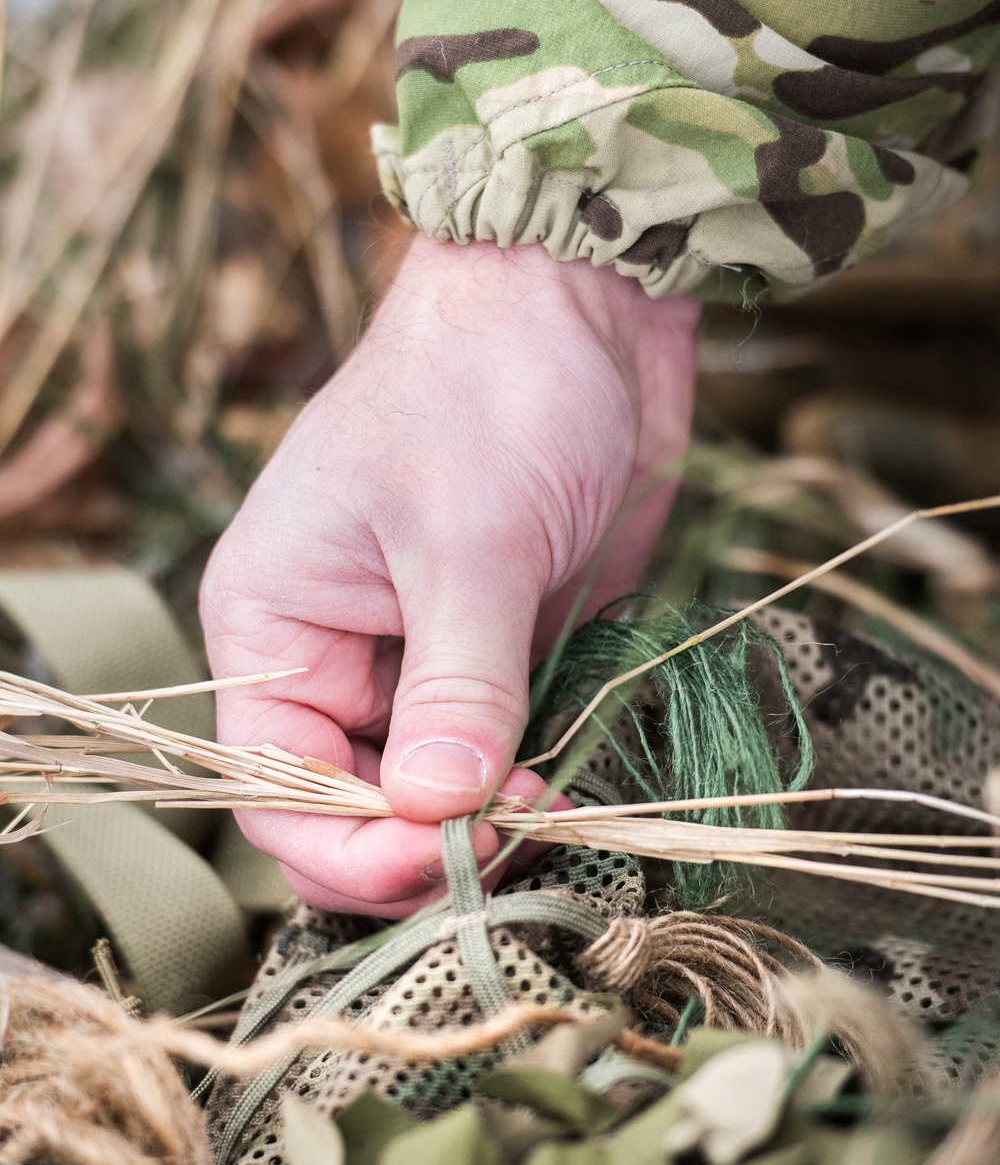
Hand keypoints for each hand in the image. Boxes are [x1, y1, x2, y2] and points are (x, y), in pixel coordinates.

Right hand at [200, 237, 697, 915]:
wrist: (581, 304)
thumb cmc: (490, 390)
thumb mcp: (469, 543)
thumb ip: (457, 689)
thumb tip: (439, 816)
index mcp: (274, 622)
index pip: (278, 785)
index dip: (351, 848)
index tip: (442, 860)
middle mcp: (332, 652)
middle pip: (353, 806)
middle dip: (424, 846)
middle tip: (514, 843)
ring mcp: (419, 656)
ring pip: (431, 791)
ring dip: (484, 826)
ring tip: (553, 815)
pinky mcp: (497, 648)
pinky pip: (499, 750)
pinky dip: (529, 785)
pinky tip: (571, 788)